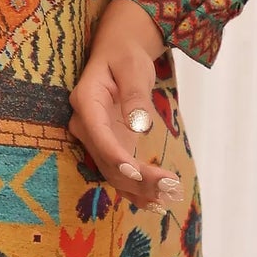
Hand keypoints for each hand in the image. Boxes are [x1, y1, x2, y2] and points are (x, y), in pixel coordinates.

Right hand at [68, 0, 182, 211]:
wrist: (118, 54)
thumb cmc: (125, 55)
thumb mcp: (133, 67)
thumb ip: (135, 94)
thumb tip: (139, 124)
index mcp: (86, 101)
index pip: (97, 134)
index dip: (115, 156)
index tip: (137, 173)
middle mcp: (85, 125)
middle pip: (107, 160)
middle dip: (137, 178)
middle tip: (170, 187)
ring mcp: (96, 139)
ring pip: (113, 172)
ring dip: (140, 189)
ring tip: (170, 196)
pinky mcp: (109, 147)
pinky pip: (119, 173)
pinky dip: (136, 190)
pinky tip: (156, 203)